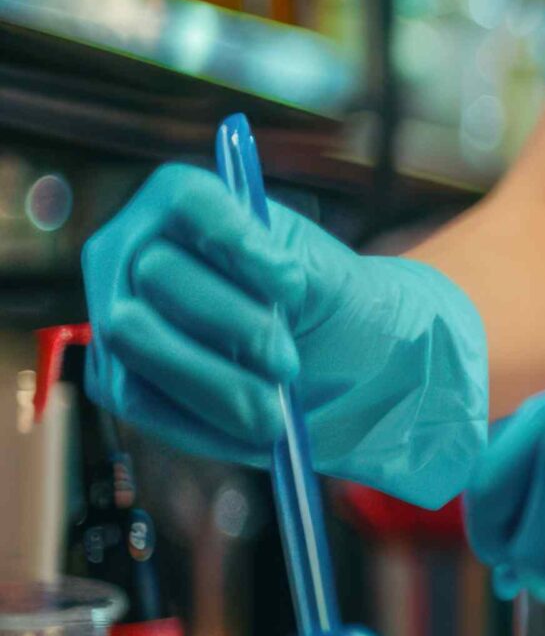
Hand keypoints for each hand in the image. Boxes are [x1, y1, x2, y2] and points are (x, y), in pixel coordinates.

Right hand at [83, 164, 488, 505]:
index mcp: (187, 200)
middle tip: (288, 365)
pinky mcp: (117, 377)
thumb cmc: (333, 307)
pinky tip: (252, 436)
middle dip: (233, 326)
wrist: (337, 367)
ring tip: (276, 415)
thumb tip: (279, 277)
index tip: (292, 284)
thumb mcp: (332, 280)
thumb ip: (297, 269)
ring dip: (214, 382)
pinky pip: (139, 401)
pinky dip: (200, 423)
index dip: (235, 240)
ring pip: (136, 339)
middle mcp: (135, 248)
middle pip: (158, 274)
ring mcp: (117, 313)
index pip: (189, 200)